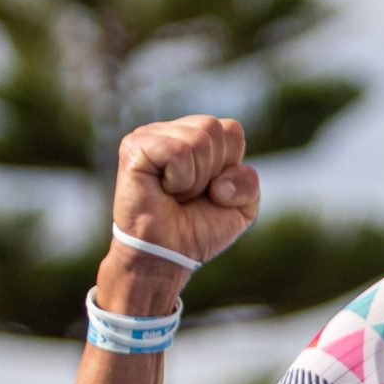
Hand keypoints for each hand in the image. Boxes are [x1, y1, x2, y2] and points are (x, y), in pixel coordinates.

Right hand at [102, 116, 260, 308]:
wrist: (168, 255)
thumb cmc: (198, 230)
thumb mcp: (242, 208)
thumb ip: (249, 183)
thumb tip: (221, 182)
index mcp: (194, 136)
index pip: (231, 130)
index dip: (229, 167)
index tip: (209, 191)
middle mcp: (170, 130)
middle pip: (214, 128)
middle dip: (211, 171)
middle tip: (188, 194)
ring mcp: (149, 135)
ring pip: (198, 139)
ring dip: (194, 180)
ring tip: (175, 195)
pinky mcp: (134, 147)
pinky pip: (177, 151)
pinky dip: (179, 180)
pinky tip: (162, 191)